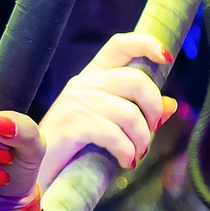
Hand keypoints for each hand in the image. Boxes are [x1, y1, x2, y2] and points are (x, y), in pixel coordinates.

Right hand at [36, 30, 175, 192]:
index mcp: (93, 76)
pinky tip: (124, 161)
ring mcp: (75, 101)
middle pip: (135, 80)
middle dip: (153, 110)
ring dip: (142, 141)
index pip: (119, 45)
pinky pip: (115, 135)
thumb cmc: (77, 145)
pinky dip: (127, 153)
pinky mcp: (71, 123)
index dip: (145, 44)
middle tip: (151, 133)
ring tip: (135, 154)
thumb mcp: (111, 124)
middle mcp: (84, 82)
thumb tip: (171, 105)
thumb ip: (139, 113)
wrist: (38, 166)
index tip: (167, 57)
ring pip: (130, 114)